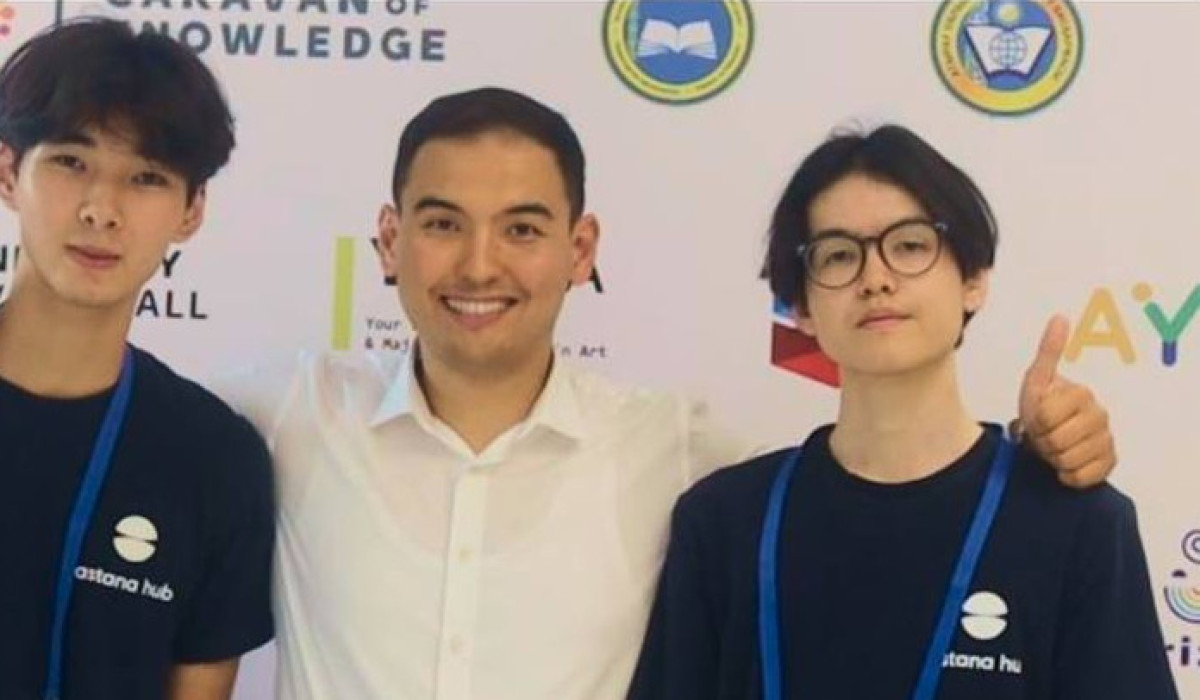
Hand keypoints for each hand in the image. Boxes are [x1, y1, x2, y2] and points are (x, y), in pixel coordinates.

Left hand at [1018, 315, 1115, 487]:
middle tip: (1044, 434)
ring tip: (1054, 447)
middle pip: (1058, 441)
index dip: (1035, 421)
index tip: (1038, 417)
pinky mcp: (1109, 462)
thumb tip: (1059, 316)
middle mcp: (1100, 415)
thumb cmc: (1040, 406)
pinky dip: (1068, 475)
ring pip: (1069, 460)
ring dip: (1053, 458)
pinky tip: (1065, 464)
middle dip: (1043, 441)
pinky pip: (1083, 477)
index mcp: (1082, 393)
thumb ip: (1047, 351)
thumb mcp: (1036, 380)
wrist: (1047, 435)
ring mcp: (1107, 439)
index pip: (1046, 417)